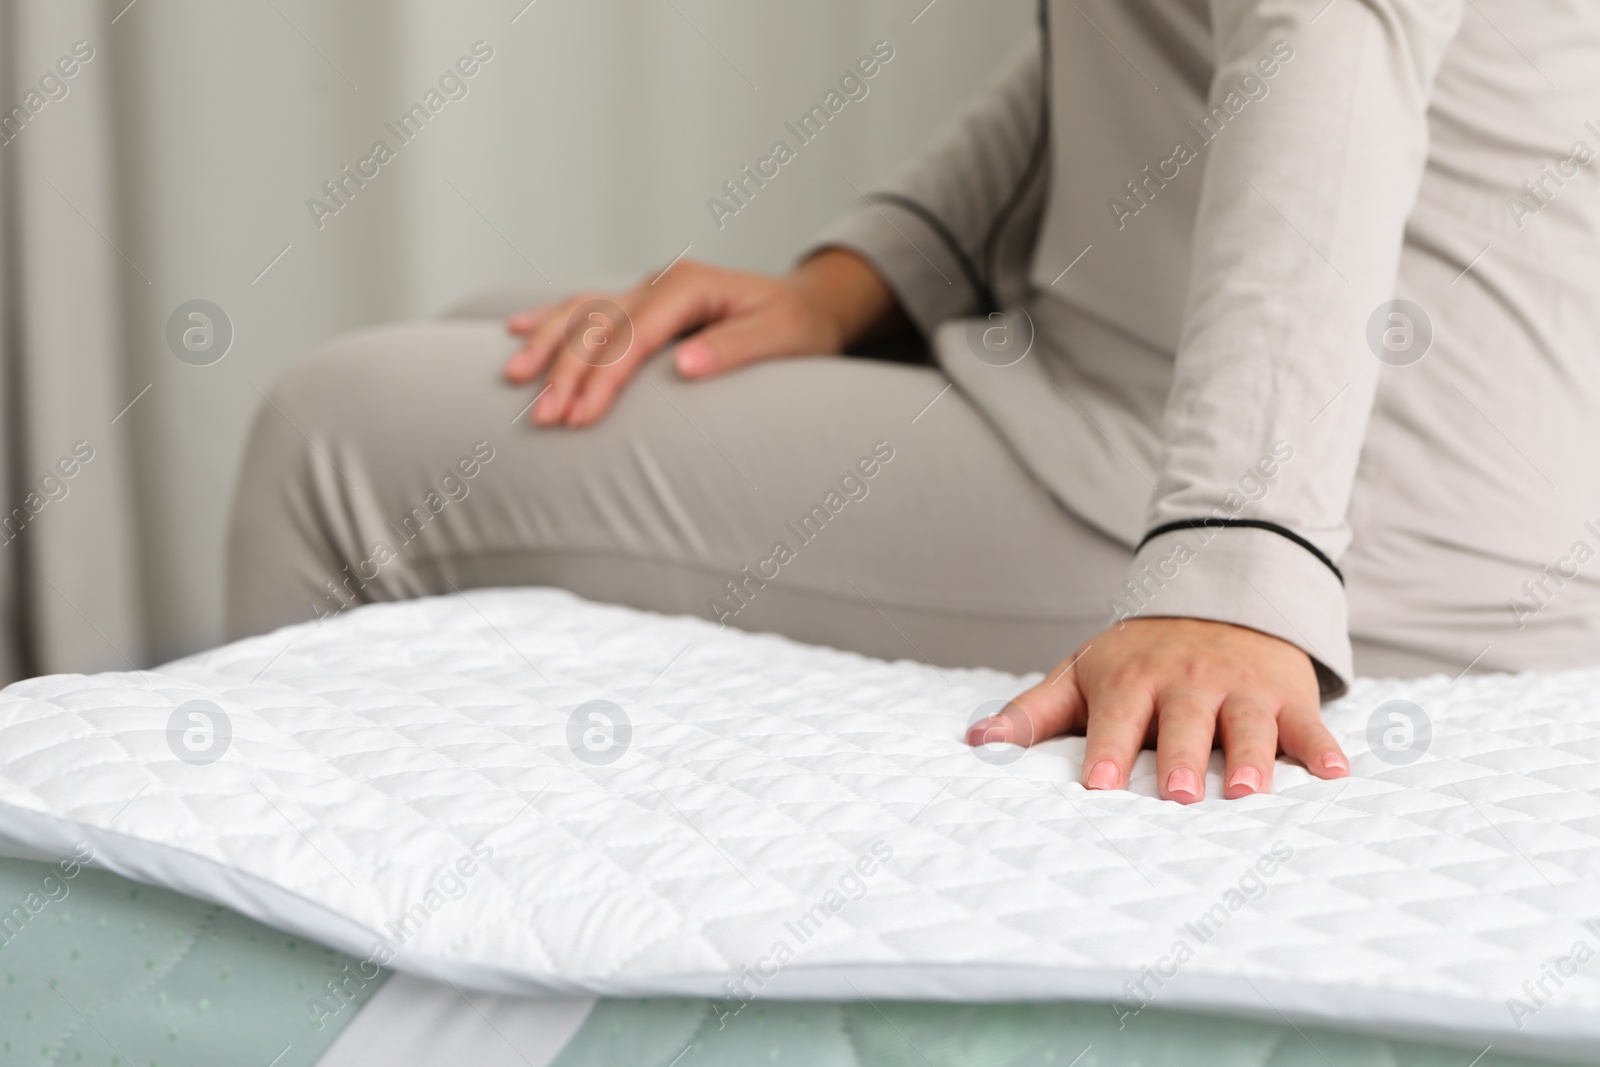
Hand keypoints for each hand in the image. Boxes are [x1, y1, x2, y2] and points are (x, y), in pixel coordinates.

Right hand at [503, 249, 904, 426]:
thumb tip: (684, 366)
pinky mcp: (640, 304)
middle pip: (598, 326)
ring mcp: (645, 290)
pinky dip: (550, 318)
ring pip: (581, 312)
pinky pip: (586, 307)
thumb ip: (734, 349)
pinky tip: (516, 329)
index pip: (632, 335)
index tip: (581, 417)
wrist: (807, 305)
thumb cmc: (798, 326)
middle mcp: (659, 282)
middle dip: (567, 372)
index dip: (604, 378)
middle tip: (544, 419)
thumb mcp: (782, 338)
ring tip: (514, 379)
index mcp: (688, 285)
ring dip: (546, 345)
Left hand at [965, 617, 1348, 801]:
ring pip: (1247, 725)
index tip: (1099, 785)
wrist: (1218, 598)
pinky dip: (1324, 748)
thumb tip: (975, 741)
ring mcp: (1240, 688)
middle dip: (1179, 759)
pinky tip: (1336, 774)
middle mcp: (1187, 681)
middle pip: (1184, 725)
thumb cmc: (1139, 657)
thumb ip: (1033, 713)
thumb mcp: (1081, 674)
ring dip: (1250, 759)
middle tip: (1175, 794)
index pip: (1117, 718)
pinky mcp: (1286, 694)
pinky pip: (1308, 723)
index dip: (1107, 751)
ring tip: (1246, 793)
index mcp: (1132, 679)